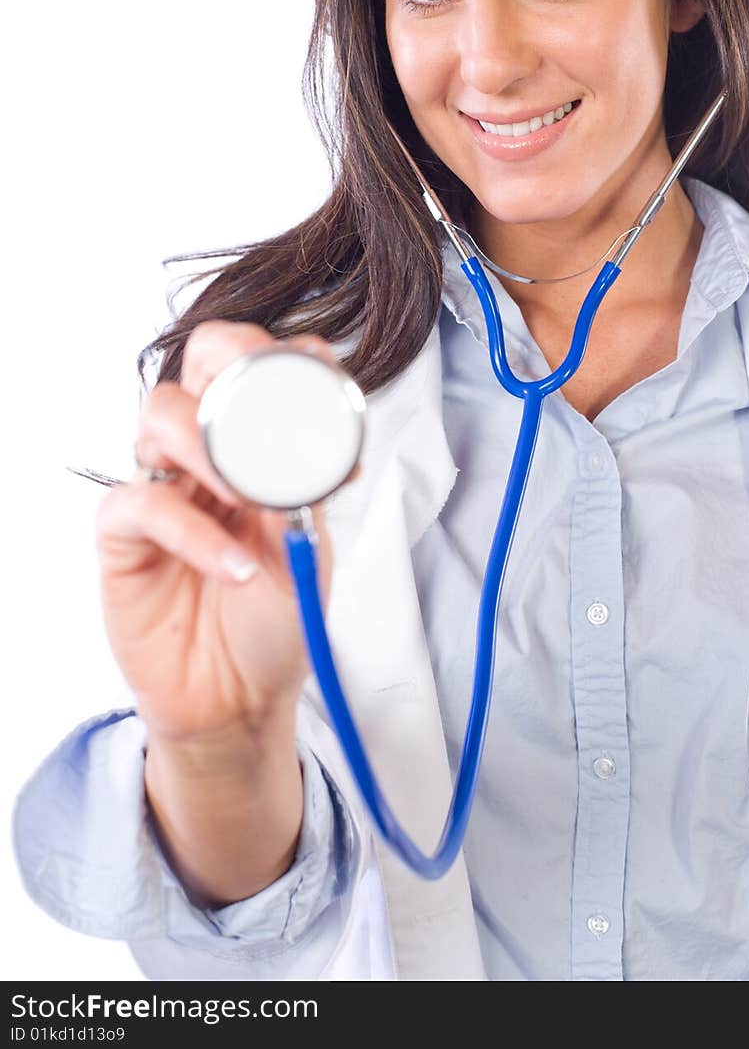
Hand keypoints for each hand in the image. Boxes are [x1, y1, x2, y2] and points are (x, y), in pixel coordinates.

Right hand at [95, 321, 358, 743]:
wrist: (242, 695)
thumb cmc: (276, 613)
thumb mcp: (310, 541)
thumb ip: (307, 485)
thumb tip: (326, 443)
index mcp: (253, 440)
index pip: (253, 361)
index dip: (283, 353)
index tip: (321, 378)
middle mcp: (204, 450)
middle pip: (198, 360)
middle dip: (233, 364)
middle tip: (265, 409)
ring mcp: (161, 484)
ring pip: (160, 415)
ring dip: (210, 448)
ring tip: (250, 500)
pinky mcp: (123, 536)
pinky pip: (142, 504)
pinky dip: (192, 531)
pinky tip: (234, 567)